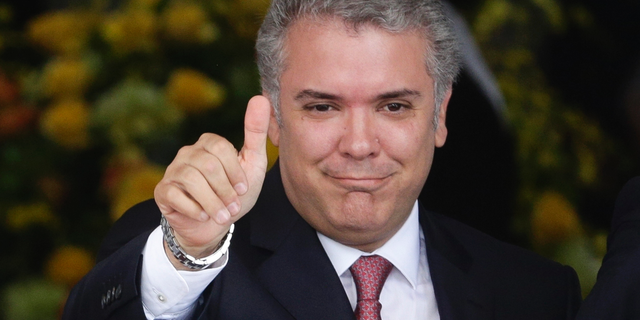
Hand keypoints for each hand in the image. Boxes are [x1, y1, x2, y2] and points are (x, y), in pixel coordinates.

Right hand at [154, 95, 270, 265]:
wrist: (214, 226)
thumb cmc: (234, 194)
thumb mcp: (252, 164)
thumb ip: (256, 133)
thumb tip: (261, 98)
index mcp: (208, 143)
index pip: (220, 148)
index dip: (234, 172)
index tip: (243, 189)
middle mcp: (188, 153)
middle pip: (207, 165)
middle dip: (224, 190)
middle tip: (233, 206)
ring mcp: (173, 171)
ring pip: (191, 180)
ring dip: (212, 202)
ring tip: (222, 215)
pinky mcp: (163, 191)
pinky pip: (174, 195)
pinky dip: (194, 209)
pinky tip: (203, 215)